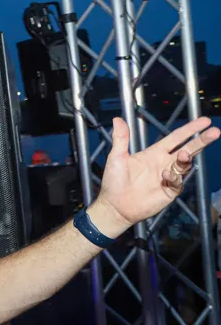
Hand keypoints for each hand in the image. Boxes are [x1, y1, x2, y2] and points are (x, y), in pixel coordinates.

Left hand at [91, 117, 218, 236]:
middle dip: (202, 140)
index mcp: (154, 153)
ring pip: (185, 165)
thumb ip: (121, 139)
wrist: (114, 206)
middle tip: (215, 131)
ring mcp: (168, 177)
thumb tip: (118, 119)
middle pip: (188, 149)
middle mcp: (164, 163)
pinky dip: (174, 177)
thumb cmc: (114, 182)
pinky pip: (178, 182)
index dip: (189, 129)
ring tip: (183, 155)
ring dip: (186, 159)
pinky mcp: (169, 191)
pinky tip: (166, 175)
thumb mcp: (116, 157)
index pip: (176, 138)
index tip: (205, 120)